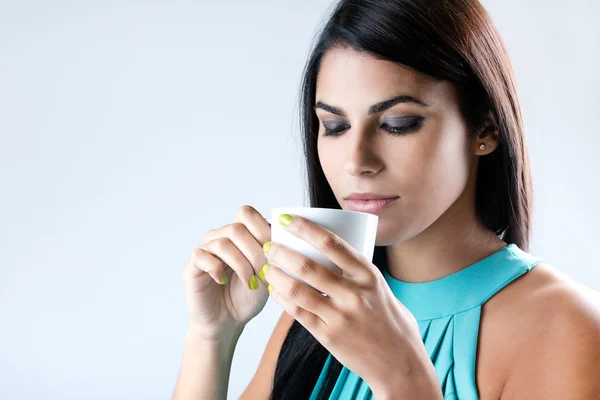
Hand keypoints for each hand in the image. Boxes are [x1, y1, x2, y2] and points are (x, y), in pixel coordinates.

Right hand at [182, 205, 270, 340]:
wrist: (228, 322)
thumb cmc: (248, 296)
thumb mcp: (269, 273)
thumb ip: (273, 253)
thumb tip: (281, 237)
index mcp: (240, 235)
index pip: (246, 213)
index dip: (261, 228)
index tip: (273, 252)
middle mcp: (221, 237)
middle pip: (236, 228)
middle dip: (254, 252)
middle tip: (263, 273)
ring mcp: (206, 250)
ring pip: (222, 243)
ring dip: (240, 264)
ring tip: (250, 283)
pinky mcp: (193, 266)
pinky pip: (201, 255)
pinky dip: (216, 269)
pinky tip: (223, 281)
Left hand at [262, 213, 438, 395]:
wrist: (400, 363)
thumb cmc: (390, 321)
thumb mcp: (380, 288)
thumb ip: (357, 273)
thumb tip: (331, 252)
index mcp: (368, 275)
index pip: (332, 244)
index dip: (305, 228)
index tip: (288, 219)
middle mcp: (355, 294)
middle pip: (308, 266)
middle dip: (282, 252)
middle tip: (268, 245)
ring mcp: (340, 316)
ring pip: (298, 290)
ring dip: (276, 275)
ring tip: (266, 268)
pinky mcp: (329, 336)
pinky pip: (298, 313)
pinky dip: (282, 299)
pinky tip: (275, 292)